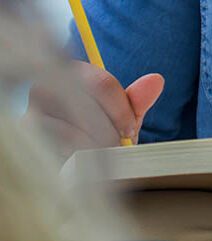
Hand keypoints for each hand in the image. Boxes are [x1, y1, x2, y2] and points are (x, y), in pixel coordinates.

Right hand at [24, 60, 163, 159]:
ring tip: (102, 160)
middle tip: (118, 150)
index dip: (122, 111)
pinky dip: (76, 164)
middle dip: (110, 134)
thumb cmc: (95, 130)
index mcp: (70, 72)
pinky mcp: (26, 145)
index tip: (131, 132)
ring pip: (71, 134)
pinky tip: (83, 168)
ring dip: (94, 150)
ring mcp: (30, 116)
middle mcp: (44, 88)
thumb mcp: (119, 115)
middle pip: (88, 109)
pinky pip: (56, 155)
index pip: (102, 84)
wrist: (64, 156)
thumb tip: (157, 80)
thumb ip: (136, 100)